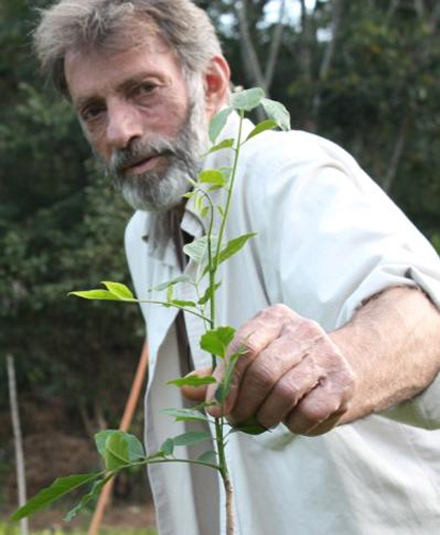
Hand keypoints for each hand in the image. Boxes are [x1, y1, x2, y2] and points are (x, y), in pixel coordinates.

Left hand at [184, 304, 355, 435]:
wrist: (345, 365)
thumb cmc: (286, 364)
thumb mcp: (251, 360)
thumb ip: (219, 374)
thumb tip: (184, 386)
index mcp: (274, 318)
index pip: (243, 347)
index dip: (225, 382)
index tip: (215, 408)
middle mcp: (303, 329)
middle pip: (262, 371)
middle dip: (243, 404)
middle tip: (237, 419)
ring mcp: (326, 353)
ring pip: (284, 393)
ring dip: (266, 416)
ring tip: (263, 419)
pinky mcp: (342, 381)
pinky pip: (308, 412)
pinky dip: (293, 425)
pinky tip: (292, 418)